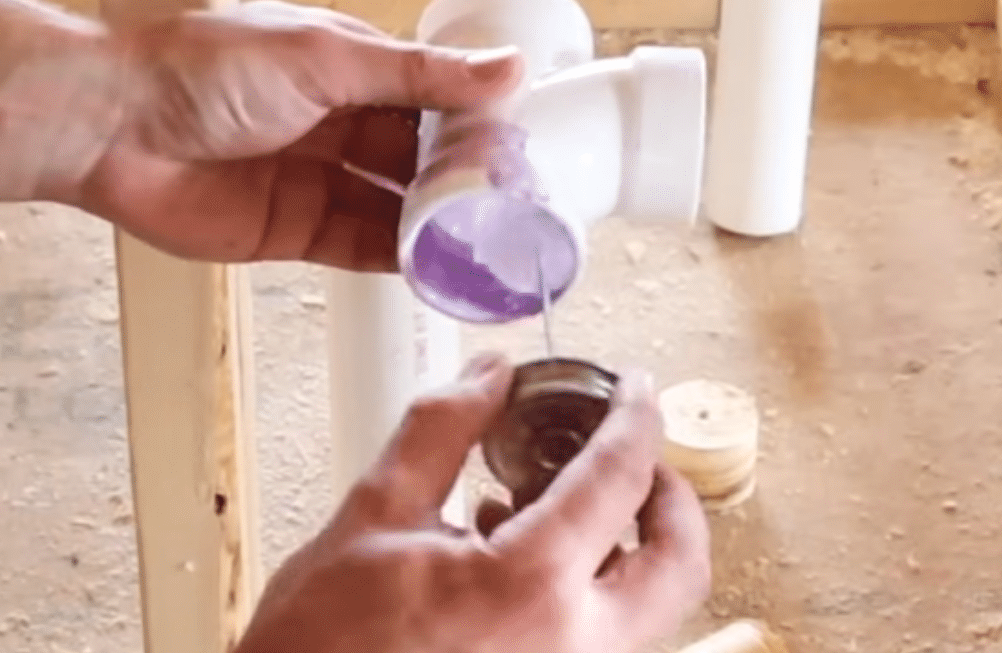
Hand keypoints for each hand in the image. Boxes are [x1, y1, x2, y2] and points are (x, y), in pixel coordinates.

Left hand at [76, 0, 522, 269]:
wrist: (110, 125)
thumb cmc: (203, 68)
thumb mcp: (324, 58)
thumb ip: (416, 75)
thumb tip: (506, 71)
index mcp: (348, 64)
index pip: (433, 94)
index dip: (478, 121)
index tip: (529, 147)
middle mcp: (338, 120)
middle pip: (421, 157)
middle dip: (467, 182)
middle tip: (520, 208)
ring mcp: (317, 177)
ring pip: (397, 207)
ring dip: (439, 227)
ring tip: (493, 248)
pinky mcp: (292, 231)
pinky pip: (360, 247)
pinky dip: (399, 260)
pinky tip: (439, 270)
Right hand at [239, 353, 712, 652]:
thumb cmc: (321, 646)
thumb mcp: (375, 513)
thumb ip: (443, 431)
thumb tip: (489, 376)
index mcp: (530, 587)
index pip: (619, 478)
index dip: (634, 417)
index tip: (632, 391)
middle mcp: (574, 648)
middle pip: (679, 563)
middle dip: (668, 496)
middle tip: (633, 453)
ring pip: (653, 611)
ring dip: (630, 549)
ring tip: (565, 505)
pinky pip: (609, 643)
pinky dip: (596, 594)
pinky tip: (527, 560)